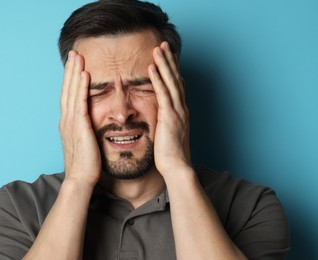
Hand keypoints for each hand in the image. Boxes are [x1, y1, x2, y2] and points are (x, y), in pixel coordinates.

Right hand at [59, 51, 100, 186]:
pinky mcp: (80, 127)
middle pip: (67, 90)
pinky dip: (81, 87)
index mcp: (68, 124)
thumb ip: (85, 131)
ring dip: (74, 73)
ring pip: (72, 92)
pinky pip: (80, 102)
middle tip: (74, 53)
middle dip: (70, 71)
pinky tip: (85, 74)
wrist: (80, 180)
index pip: (68, 96)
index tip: (74, 65)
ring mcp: (71, 123)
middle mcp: (66, 120)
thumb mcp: (84, 143)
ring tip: (77, 57)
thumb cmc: (85, 165)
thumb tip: (90, 125)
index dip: (70, 80)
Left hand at [148, 42, 190, 175]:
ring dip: (164, 63)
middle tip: (164, 44)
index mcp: (181, 112)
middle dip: (170, 60)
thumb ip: (167, 123)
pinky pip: (163, 93)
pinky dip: (158, 78)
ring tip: (158, 48)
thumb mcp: (169, 135)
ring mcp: (177, 111)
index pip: (177, 86)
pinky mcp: (169, 117)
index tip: (168, 56)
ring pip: (171, 82)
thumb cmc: (171, 155)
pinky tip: (152, 66)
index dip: (173, 70)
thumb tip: (163, 118)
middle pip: (176, 79)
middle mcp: (181, 108)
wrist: (177, 168)